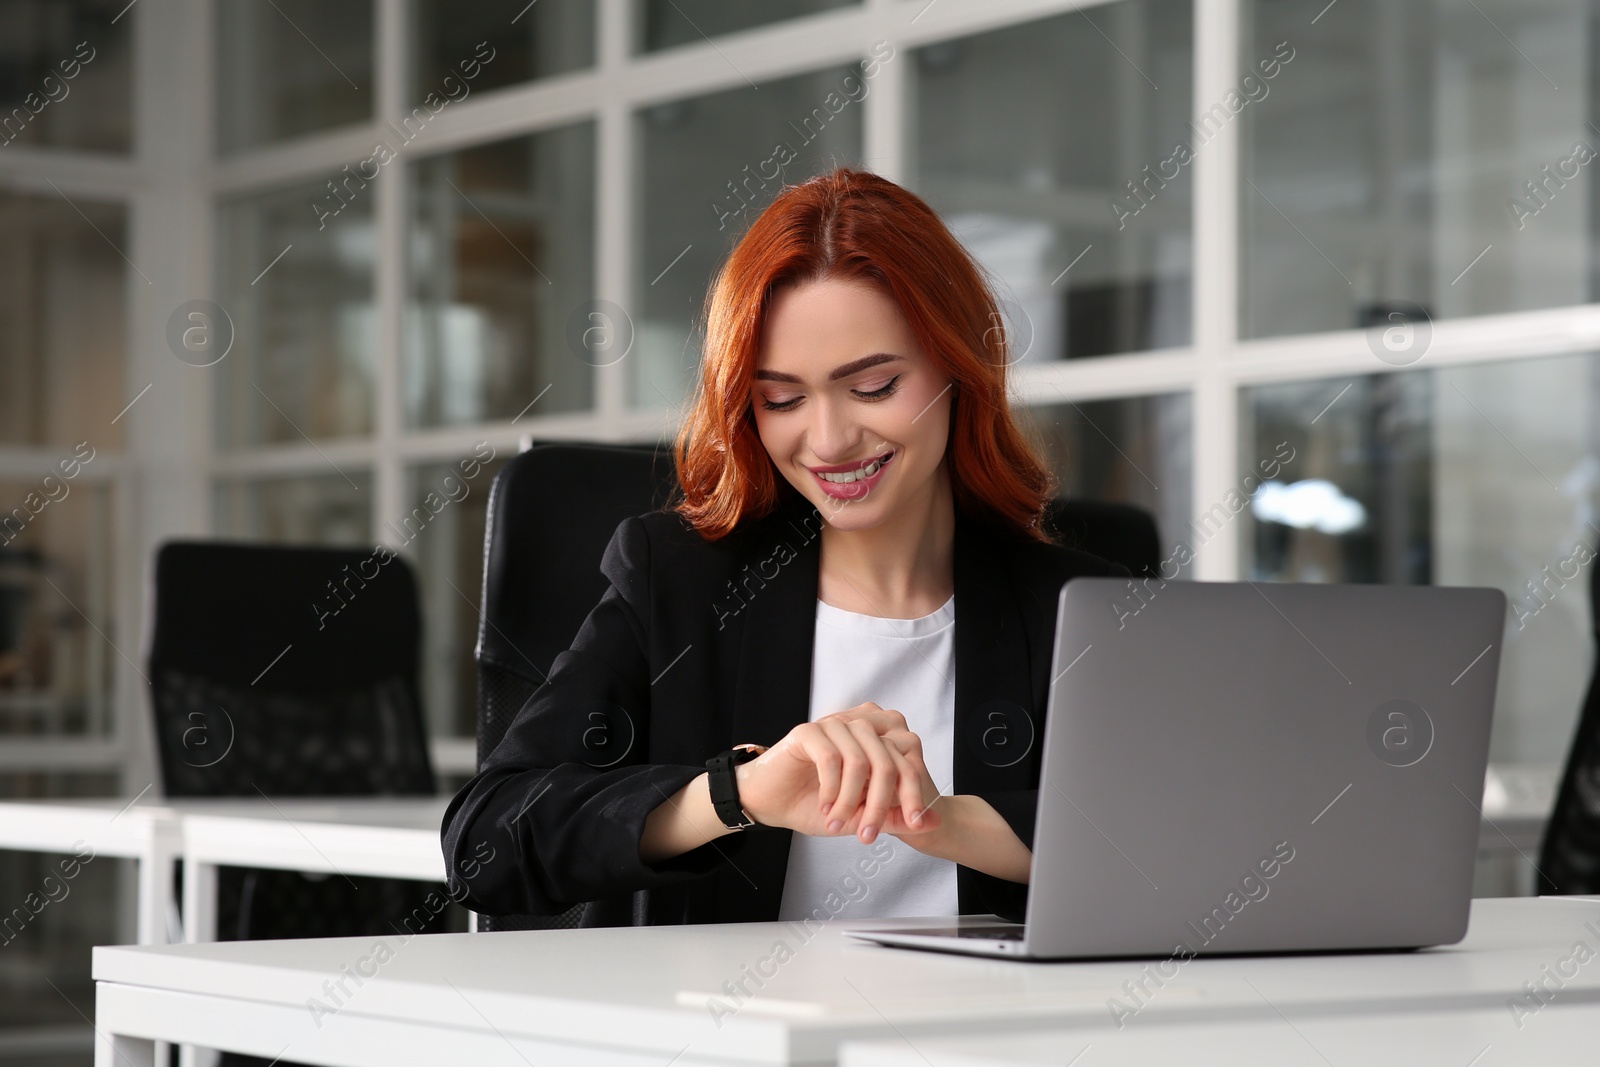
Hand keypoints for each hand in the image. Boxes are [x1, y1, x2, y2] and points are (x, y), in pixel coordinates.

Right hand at [736, 702, 941, 842]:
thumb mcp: (862, 815)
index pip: (908, 761)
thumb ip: (896, 816)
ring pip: (861, 762)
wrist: (770, 801)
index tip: (915, 824)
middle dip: (881, 805)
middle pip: (888, 763)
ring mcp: (833, 724)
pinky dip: (832, 789)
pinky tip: (826, 806)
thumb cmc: (815, 804)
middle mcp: (859, 726)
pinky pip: (832, 758)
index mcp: (877, 740)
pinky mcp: (809, 731)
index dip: (914, 794)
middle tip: (868, 835)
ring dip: (851, 801)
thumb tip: (936, 820)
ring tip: (837, 823)